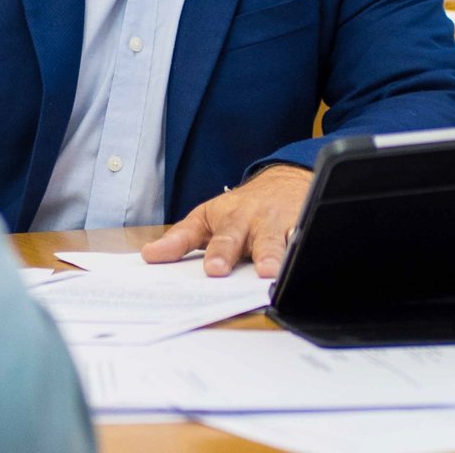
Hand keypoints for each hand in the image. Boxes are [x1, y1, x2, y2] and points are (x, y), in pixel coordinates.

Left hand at [139, 164, 311, 277]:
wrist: (285, 182)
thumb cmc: (241, 209)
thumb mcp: (207, 218)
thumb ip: (180, 238)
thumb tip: (149, 256)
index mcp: (226, 218)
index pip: (209, 236)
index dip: (204, 251)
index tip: (210, 268)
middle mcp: (251, 220)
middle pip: (238, 236)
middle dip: (229, 252)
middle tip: (220, 270)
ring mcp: (277, 224)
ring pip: (275, 240)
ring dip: (273, 255)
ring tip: (269, 272)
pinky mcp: (302, 228)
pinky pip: (304, 239)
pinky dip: (304, 250)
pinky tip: (304, 262)